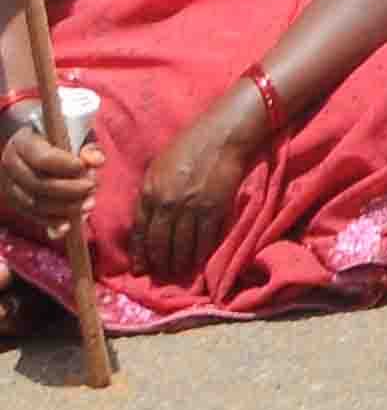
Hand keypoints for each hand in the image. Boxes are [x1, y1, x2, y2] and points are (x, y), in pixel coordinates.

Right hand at [0, 121, 97, 241]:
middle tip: (92, 187)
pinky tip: (69, 225)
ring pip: (34, 203)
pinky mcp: (15, 201)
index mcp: (24, 142)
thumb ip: (89, 147)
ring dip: (64, 207)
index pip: (42, 158)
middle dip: (69, 189)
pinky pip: (31, 215)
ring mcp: (10, 185)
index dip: (65, 165)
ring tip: (89, 204)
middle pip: (38, 183)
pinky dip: (51, 222)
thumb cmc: (62, 139)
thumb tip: (96, 161)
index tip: (84, 168)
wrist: (39, 146)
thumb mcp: (76, 135)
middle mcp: (11, 164)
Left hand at [129, 94, 256, 282]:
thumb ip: (150, 192)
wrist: (223, 135)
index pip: (140, 232)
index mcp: (150, 192)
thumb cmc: (189, 145)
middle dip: (160, 262)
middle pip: (160, 243)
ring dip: (180, 262)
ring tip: (180, 272)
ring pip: (182, 245)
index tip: (140, 269)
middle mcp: (168, 204)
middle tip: (162, 274)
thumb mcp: (158, 166)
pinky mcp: (215, 209)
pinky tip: (199, 261)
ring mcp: (192, 208)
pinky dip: (201, 253)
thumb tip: (147, 217)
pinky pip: (205, 238)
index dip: (140, 254)